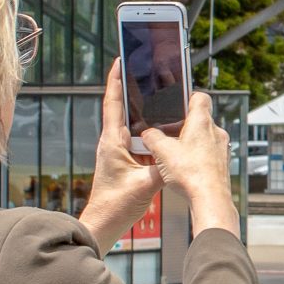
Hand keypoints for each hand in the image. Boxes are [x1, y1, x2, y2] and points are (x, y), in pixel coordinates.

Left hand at [78, 60, 164, 250]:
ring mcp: (118, 150)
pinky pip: (138, 139)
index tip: (121, 60)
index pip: (114, 103)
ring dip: (143, 109)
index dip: (116, 80)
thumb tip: (180, 154)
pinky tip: (163, 127)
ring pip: (132, 123)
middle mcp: (113, 142)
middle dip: (132, 88)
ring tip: (158, 94)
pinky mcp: (125, 160)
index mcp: (113, 141)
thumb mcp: (144, 185)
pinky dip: (149, 130)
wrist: (103, 223)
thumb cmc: (116, 204)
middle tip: (145, 71)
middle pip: (122, 108)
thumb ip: (163, 168)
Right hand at [141, 91, 238, 236]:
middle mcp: (216, 132)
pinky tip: (184, 168)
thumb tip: (149, 134)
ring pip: (203, 137)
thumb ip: (152, 138)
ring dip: (188, 142)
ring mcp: (221, 148)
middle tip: (166, 135)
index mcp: (202, 122)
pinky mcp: (222, 163)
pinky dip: (196, 156)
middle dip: (181, 126)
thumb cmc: (191, 173)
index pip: (200, 97)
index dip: (188, 98)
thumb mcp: (162, 151)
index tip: (178, 103)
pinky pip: (208, 153)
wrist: (210, 199)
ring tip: (173, 154)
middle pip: (199, 120)